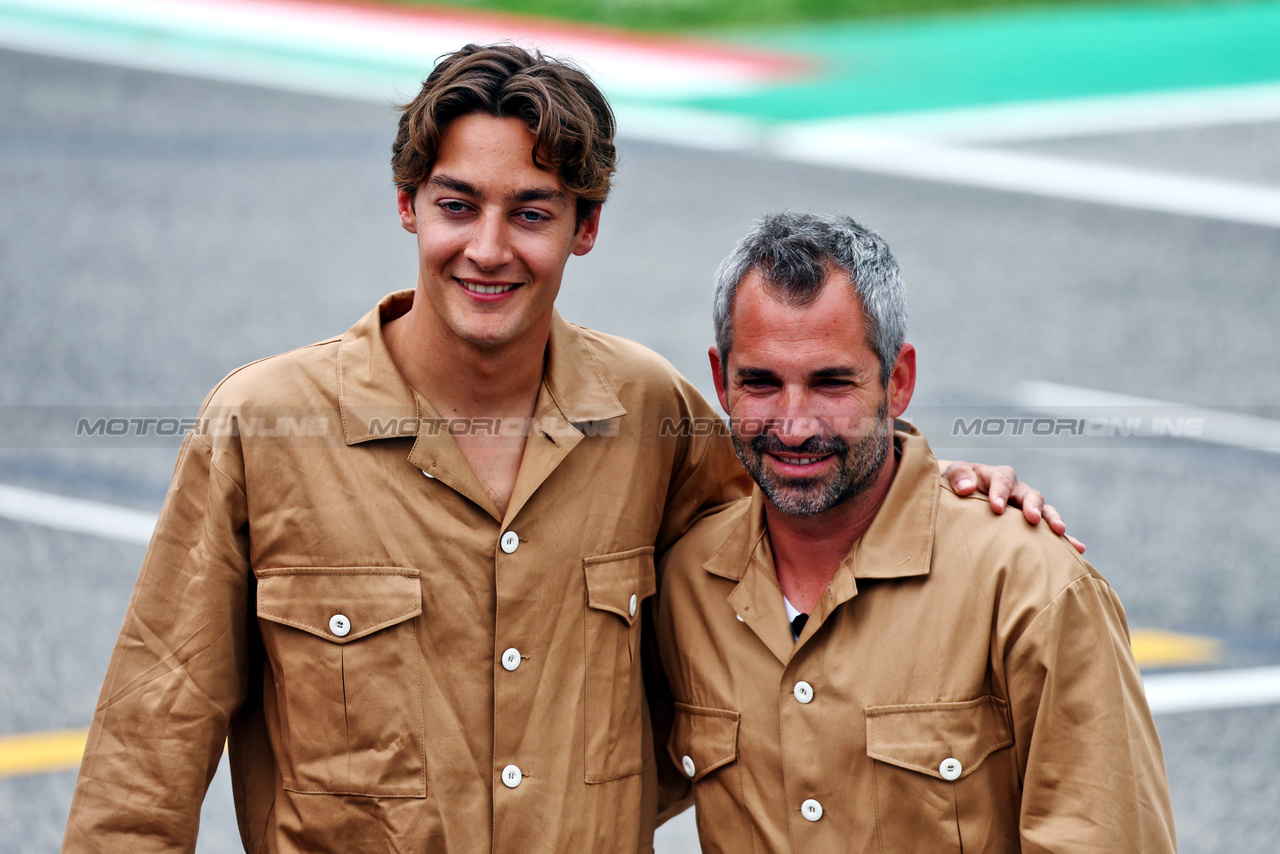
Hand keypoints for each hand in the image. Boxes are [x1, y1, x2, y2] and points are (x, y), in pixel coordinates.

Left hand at [942, 461, 1085, 553]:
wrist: (960, 497)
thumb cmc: (956, 485)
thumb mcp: (951, 475)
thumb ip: (959, 477)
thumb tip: (968, 488)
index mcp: (997, 477)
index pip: (1003, 479)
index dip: (1000, 491)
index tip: (996, 507)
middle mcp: (1016, 491)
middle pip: (1030, 494)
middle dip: (1032, 505)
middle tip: (1031, 518)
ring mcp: (1026, 508)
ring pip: (1044, 511)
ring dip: (1052, 520)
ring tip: (1060, 532)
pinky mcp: (1030, 525)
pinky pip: (1049, 532)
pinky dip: (1064, 539)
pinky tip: (1077, 549)